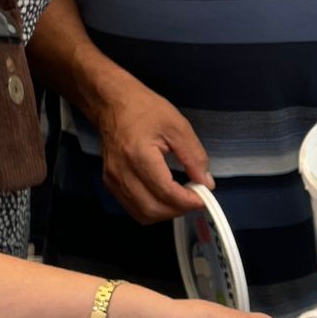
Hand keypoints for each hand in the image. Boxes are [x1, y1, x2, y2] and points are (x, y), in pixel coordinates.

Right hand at [92, 78, 211, 222]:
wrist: (112, 103)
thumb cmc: (144, 109)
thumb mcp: (177, 126)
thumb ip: (194, 156)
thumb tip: (206, 183)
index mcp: (138, 156)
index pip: (166, 192)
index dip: (188, 201)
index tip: (204, 197)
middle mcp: (122, 172)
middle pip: (152, 209)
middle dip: (178, 210)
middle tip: (194, 199)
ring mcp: (113, 180)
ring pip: (141, 214)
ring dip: (165, 213)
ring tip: (181, 198)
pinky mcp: (110, 182)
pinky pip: (133, 207)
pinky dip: (152, 209)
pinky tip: (165, 197)